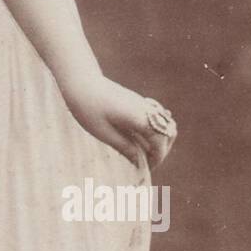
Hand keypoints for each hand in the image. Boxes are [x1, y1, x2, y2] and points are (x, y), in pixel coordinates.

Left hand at [60, 72, 176, 168]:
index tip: (147, 169)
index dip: (157, 158)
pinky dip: (155, 128)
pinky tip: (141, 136)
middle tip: (147, 162)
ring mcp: (144, 103)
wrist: (81, 82)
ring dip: (160, 138)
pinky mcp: (138, 101)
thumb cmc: (88, 108)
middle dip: (162, 149)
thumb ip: (124, 147)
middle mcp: (146, 109)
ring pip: (166, 123)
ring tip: (144, 151)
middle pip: (169, 132)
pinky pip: (156, 116)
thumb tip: (139, 162)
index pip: (160, 142)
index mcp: (139, 118)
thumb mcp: (104, 132)